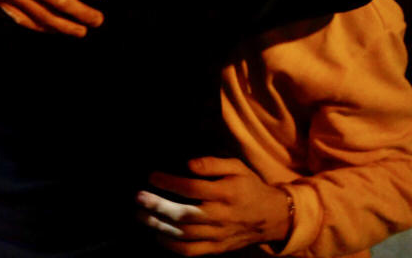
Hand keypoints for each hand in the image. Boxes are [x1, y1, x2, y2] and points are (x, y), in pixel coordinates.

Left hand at [136, 157, 290, 255]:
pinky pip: (191, 252)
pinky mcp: (216, 248)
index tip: (152, 176)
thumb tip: (188, 163)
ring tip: (140, 215)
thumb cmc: (249, 187)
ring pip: (184, 234)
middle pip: (184, 214)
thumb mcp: (237, 167)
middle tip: (139, 197)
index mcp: (226, 193)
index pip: (192, 188)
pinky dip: (172, 246)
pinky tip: (158, 235)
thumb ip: (212, 163)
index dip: (170, 182)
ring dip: (158, 225)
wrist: (272, 217)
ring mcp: (218, 235)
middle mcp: (221, 216)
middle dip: (158, 206)